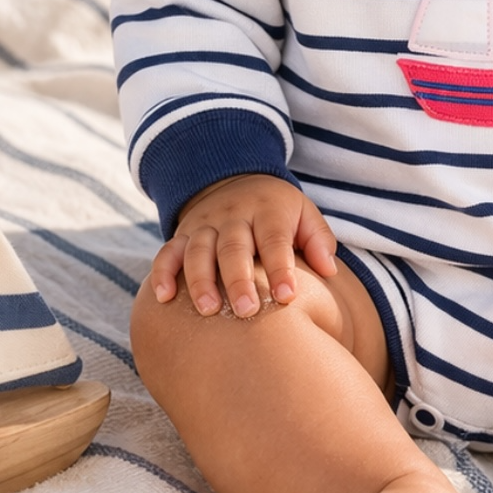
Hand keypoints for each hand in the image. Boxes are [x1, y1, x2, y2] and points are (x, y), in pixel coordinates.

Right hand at [150, 174, 337, 317]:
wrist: (235, 180)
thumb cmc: (278, 211)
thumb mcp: (304, 213)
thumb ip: (319, 239)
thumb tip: (329, 270)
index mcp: (267, 210)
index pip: (274, 239)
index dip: (280, 267)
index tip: (287, 297)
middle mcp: (233, 216)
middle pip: (233, 248)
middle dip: (238, 280)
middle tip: (246, 312)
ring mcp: (205, 225)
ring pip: (198, 251)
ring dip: (200, 281)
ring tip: (208, 310)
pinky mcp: (182, 234)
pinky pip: (167, 252)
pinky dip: (162, 273)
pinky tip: (164, 298)